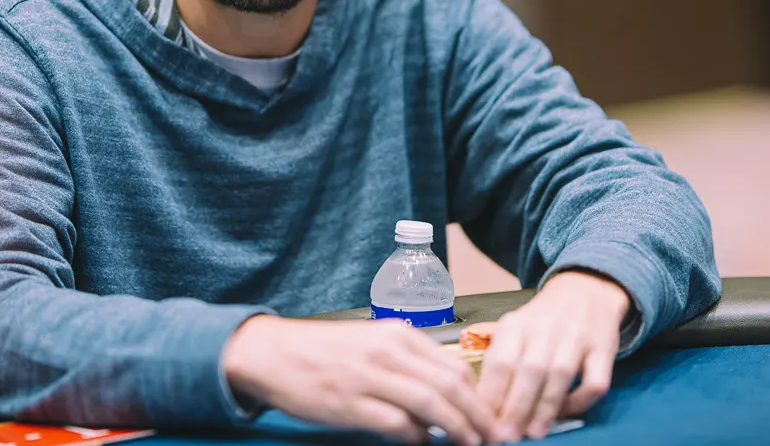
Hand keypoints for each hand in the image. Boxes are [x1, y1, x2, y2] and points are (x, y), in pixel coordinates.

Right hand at [222, 316, 495, 445]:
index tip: (494, 416)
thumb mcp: (371, 343)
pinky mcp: (351, 403)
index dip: (480, 396)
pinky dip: (417, 438)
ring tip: (470, 444)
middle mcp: (388, 351)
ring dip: (456, 429)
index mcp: (397, 334)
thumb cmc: (324, 351)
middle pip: (450, 386)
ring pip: (430, 404)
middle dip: (478, 416)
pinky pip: (397, 425)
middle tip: (495, 437)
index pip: (454, 366)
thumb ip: (406, 363)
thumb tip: (444, 394)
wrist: (273, 353)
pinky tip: (424, 445)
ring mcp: (369, 377)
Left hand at [477, 270, 629, 441]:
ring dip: (545, 407)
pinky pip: (595, 381)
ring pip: (560, 374)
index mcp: (517, 324)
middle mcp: (546, 327)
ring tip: (533, 432)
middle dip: (516, 406)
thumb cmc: (542, 322)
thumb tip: (483, 407)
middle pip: (529, 369)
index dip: (492, 394)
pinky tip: (565, 413)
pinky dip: (580, 401)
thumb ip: (499, 363)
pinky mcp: (604, 348)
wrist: (585, 291)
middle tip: (506, 436)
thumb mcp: (514, 331)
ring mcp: (578, 337)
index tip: (484, 422)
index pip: (500, 361)